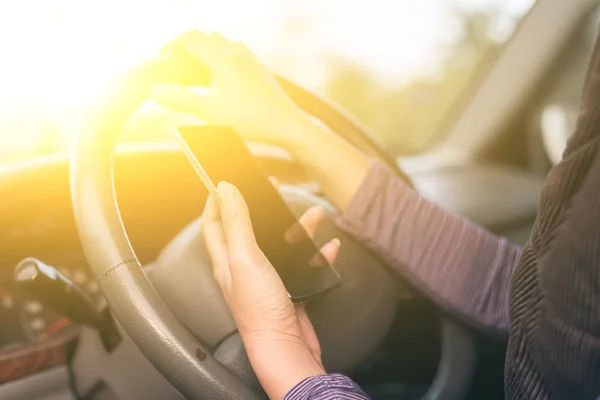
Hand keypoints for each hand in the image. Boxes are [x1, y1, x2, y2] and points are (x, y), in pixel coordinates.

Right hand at [153, 30, 314, 147]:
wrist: (287, 125)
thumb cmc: (250, 120)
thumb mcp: (211, 113)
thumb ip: (181, 99)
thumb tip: (153, 90)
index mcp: (223, 58)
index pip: (190, 38)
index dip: (172, 45)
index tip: (161, 59)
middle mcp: (237, 53)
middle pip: (205, 37)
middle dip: (186, 45)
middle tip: (174, 62)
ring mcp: (250, 59)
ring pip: (221, 42)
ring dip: (204, 49)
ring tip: (193, 68)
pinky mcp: (259, 68)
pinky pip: (234, 52)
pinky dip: (219, 56)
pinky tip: (219, 75)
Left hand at [202, 180, 339, 399]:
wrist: (286, 348)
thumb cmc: (260, 310)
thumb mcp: (245, 258)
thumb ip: (236, 223)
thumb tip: (225, 190)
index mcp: (227, 260)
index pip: (214, 224)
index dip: (216, 202)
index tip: (224, 183)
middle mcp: (244, 268)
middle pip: (250, 229)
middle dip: (263, 207)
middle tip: (272, 189)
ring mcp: (268, 279)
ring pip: (282, 244)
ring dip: (300, 228)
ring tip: (316, 216)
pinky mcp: (290, 288)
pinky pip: (305, 264)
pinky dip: (318, 254)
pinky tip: (329, 247)